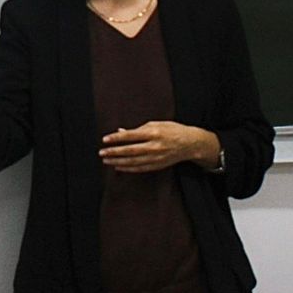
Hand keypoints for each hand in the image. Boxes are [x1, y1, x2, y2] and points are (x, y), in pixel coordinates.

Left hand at [99, 122, 218, 173]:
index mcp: (153, 133)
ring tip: (106, 160)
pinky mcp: (158, 165)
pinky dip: (128, 168)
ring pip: (133, 162)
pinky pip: (140, 168)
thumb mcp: (156, 124)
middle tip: (101, 152)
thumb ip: (138, 129)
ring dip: (118, 162)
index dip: (116, 138)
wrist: (190, 143)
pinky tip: (118, 167)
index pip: (131, 136)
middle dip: (114, 152)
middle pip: (130, 151)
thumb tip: (121, 131)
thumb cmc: (172, 130)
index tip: (105, 139)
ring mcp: (156, 157)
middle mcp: (154, 146)